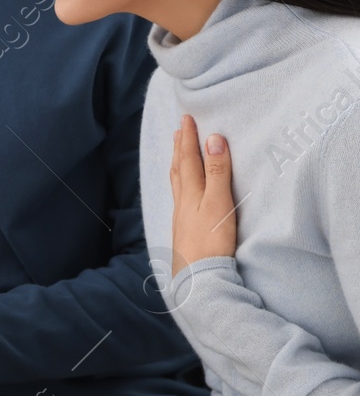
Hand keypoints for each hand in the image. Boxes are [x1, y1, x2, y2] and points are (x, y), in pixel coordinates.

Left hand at [169, 114, 236, 276]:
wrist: (198, 277)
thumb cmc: (210, 241)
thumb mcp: (219, 203)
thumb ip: (218, 172)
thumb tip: (213, 139)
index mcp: (190, 192)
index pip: (188, 159)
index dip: (188, 138)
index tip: (187, 118)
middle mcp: (182, 201)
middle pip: (179, 168)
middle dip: (180, 147)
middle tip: (179, 130)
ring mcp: (182, 216)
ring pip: (178, 183)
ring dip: (178, 163)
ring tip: (177, 152)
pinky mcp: (185, 229)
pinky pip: (180, 196)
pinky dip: (181, 183)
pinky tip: (183, 190)